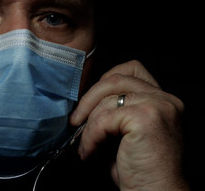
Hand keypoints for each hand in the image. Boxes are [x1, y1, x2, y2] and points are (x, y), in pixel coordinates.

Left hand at [70, 60, 188, 190]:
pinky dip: (91, 136)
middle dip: (88, 100)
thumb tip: (82, 104)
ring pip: (106, 99)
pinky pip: (104, 119)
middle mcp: (165, 99)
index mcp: (162, 100)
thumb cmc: (140, 170)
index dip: (104, 81)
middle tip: (75, 122)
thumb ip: (114, 111)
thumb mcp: (125, 133)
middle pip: (115, 79)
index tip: (88, 103)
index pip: (131, 69)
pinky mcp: (146, 118)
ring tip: (85, 146)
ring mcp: (158, 106)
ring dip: (88, 125)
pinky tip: (90, 152)